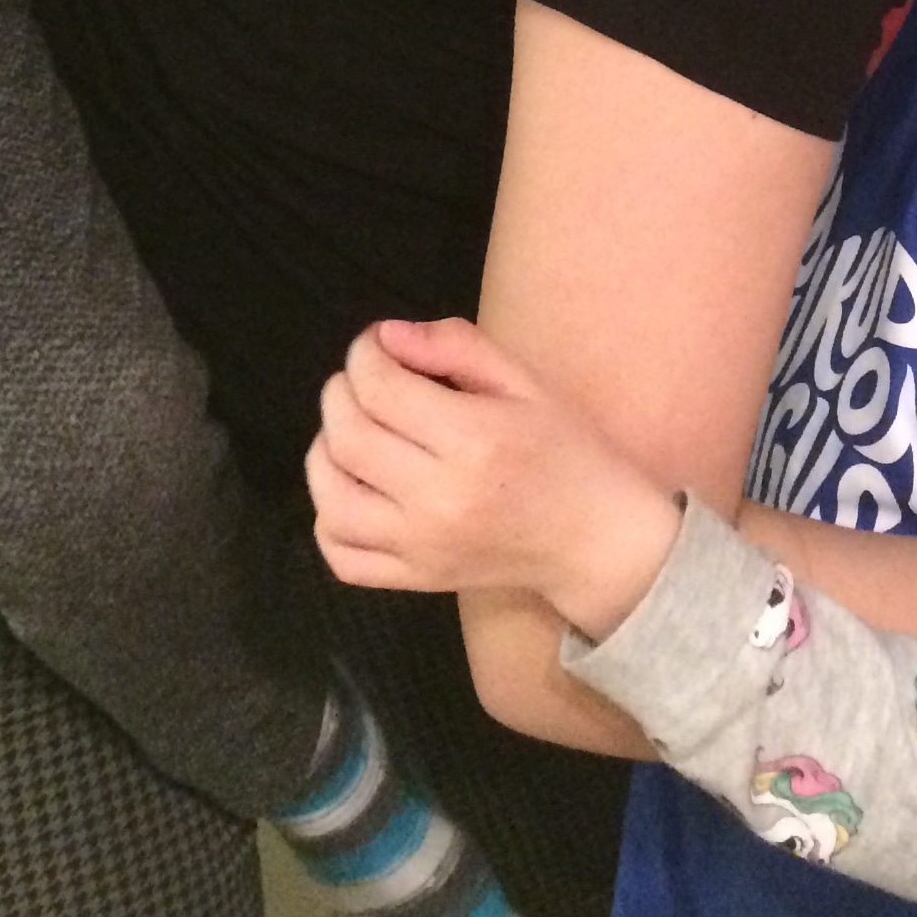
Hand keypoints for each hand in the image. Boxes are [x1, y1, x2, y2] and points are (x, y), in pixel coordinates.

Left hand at [306, 315, 682, 639]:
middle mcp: (439, 499)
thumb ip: (455, 346)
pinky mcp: (413, 580)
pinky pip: (341, 555)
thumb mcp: (525, 381)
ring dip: (324, 451)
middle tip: (363, 379)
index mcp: (473, 440)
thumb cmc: (563, 448)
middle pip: (347, 437)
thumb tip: (387, 336)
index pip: (380, 388)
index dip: (364, 353)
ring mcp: (420, 547)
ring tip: (351, 429)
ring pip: (331, 498)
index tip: (377, 343)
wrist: (592, 538)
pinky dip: (329, 518)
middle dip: (340, 392)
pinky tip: (353, 487)